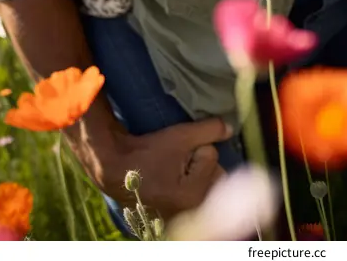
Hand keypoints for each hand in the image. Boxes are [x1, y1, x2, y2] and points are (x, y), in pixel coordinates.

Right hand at [78, 116, 231, 220]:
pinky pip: (196, 197)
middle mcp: (190, 212)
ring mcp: (183, 217)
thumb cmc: (148, 152)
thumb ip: (210, 130)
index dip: (197, 147)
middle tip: (179, 161)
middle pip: (215, 176)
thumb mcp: (180, 135)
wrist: (115, 169)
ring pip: (207, 186)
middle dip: (203, 164)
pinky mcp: (175, 217)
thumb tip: (231, 128)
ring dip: (199, 175)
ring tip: (176, 171)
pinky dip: (191, 187)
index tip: (176, 152)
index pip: (212, 156)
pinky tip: (175, 181)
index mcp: (193, 195)